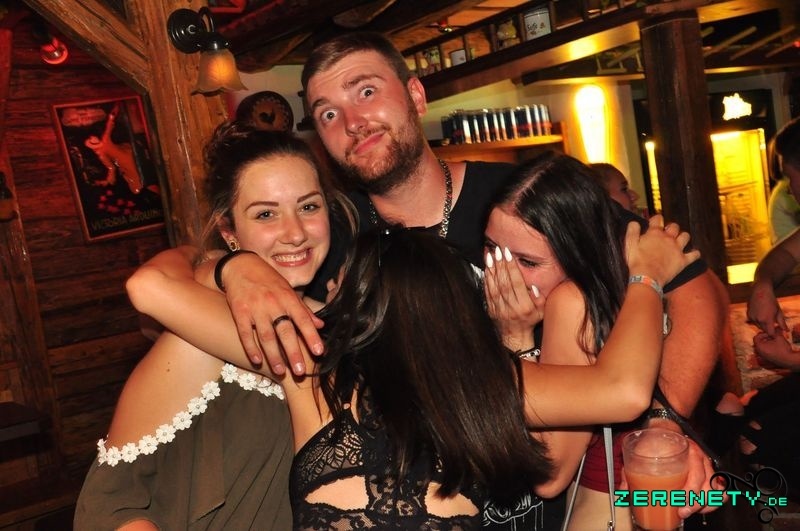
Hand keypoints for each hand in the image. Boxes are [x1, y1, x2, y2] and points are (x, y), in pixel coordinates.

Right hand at [214, 252, 323, 374]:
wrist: (239, 266)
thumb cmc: (268, 279)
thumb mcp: (288, 290)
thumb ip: (303, 309)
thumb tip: (320, 325)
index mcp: (288, 298)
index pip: (303, 320)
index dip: (311, 336)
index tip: (319, 352)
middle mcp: (273, 303)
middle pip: (285, 332)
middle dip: (293, 353)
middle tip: (300, 372)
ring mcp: (255, 308)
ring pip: (266, 336)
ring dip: (273, 356)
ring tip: (280, 371)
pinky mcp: (239, 312)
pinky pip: (246, 333)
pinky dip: (251, 348)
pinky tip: (256, 360)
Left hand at [484, 246, 543, 349]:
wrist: (515, 337)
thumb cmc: (530, 321)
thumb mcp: (541, 311)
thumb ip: (539, 298)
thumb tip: (532, 286)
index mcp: (524, 307)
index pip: (517, 283)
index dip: (512, 268)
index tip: (509, 254)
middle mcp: (510, 308)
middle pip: (504, 283)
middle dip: (501, 265)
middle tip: (498, 250)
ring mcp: (499, 309)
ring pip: (494, 287)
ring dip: (492, 270)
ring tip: (491, 256)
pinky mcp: (491, 310)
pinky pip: (487, 292)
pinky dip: (487, 279)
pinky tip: (487, 269)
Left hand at [619, 431, 723, 518]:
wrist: (663, 427)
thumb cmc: (653, 440)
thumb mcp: (641, 451)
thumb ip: (631, 470)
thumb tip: (623, 491)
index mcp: (688, 452)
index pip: (696, 476)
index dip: (689, 494)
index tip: (678, 504)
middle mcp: (700, 458)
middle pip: (707, 487)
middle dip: (695, 504)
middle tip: (681, 512)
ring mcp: (706, 465)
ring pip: (716, 490)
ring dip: (705, 505)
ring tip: (689, 511)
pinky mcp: (707, 471)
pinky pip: (719, 488)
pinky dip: (714, 499)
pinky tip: (702, 506)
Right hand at [625, 215, 699, 286]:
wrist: (646, 277)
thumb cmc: (637, 261)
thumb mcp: (629, 244)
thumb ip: (632, 231)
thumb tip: (634, 222)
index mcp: (655, 233)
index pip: (658, 219)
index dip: (656, 219)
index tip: (653, 223)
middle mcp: (668, 238)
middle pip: (674, 226)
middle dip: (671, 228)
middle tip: (667, 233)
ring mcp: (677, 249)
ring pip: (686, 236)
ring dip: (683, 237)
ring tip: (679, 240)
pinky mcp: (683, 260)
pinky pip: (694, 255)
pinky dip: (694, 253)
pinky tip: (693, 254)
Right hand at [747, 282, 785, 336]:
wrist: (760, 291)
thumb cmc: (771, 301)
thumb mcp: (779, 311)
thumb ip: (782, 322)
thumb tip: (786, 331)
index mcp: (767, 319)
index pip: (770, 333)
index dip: (774, 333)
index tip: (777, 331)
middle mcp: (758, 320)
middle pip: (764, 330)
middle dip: (769, 329)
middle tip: (774, 325)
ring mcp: (752, 317)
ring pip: (758, 326)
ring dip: (763, 325)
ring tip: (767, 318)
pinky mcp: (748, 314)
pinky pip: (754, 321)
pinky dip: (758, 320)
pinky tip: (761, 314)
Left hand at [753, 331, 799, 369]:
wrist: (789, 360)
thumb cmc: (782, 349)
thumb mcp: (779, 337)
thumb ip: (775, 331)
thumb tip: (776, 326)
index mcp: (759, 347)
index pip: (756, 337)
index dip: (763, 334)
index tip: (770, 334)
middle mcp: (759, 352)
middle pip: (758, 342)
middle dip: (765, 337)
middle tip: (772, 336)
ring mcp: (763, 356)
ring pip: (762, 346)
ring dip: (767, 342)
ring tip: (775, 340)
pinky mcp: (767, 358)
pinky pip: (765, 351)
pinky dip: (769, 347)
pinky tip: (776, 346)